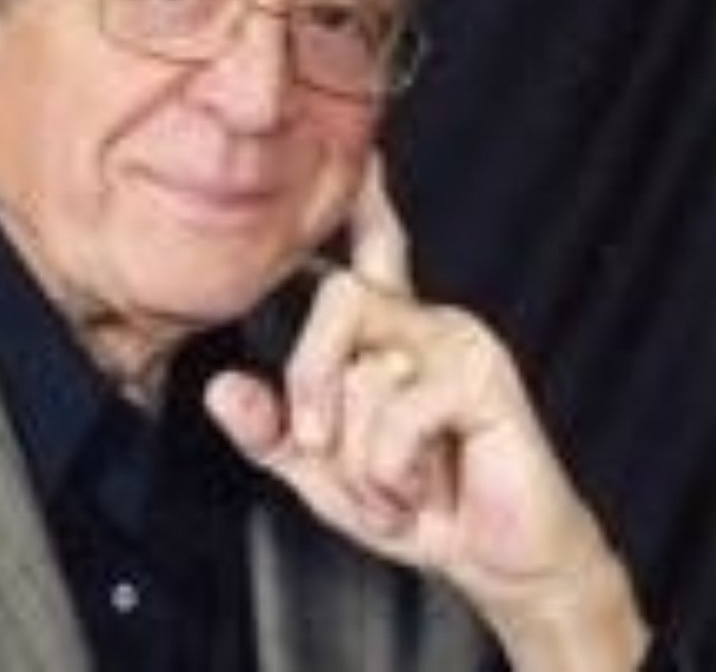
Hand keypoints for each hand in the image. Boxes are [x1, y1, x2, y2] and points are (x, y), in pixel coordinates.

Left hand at [205, 156, 647, 669]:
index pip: (375, 250)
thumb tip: (221, 390)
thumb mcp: (323, 471)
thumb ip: (271, 430)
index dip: (368, 202)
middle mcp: (422, 322)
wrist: (494, 559)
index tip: (365, 155)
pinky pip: (399, 413)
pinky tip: (422, 486)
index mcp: (388, 334)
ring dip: (359, 458)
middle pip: (337, 298)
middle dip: (312, 381)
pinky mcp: (482, 375)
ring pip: (361, 370)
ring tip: (396, 482)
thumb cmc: (416, 502)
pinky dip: (392, 472)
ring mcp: (456, 340)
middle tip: (320, 444)